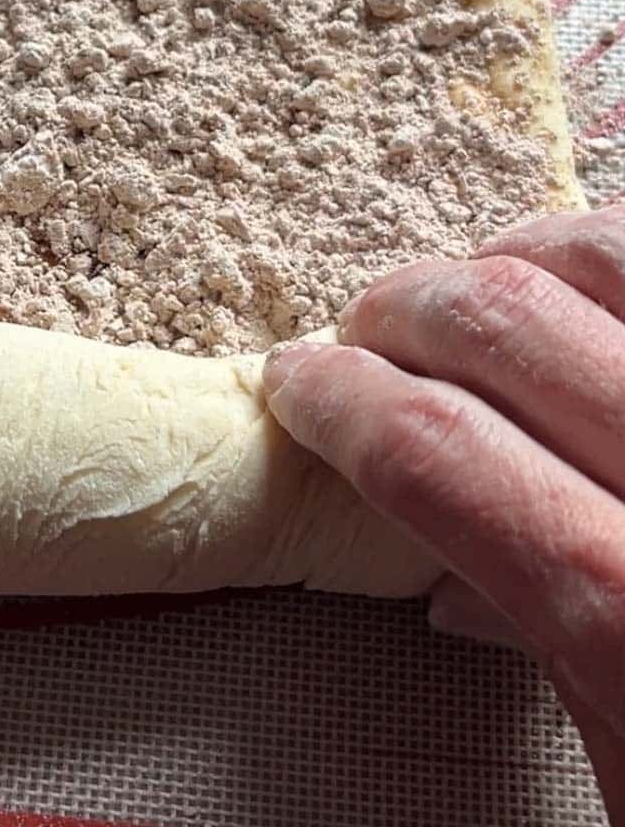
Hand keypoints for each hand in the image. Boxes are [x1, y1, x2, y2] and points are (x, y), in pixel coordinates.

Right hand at [263, 206, 624, 818]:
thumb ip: (543, 641)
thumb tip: (452, 559)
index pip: (430, 447)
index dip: (336, 397)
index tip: (299, 380)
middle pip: (508, 324)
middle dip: (401, 307)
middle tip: (367, 327)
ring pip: (618, 250)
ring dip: (514, 254)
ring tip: (479, 284)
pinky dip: (622, 250)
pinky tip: (597, 278)